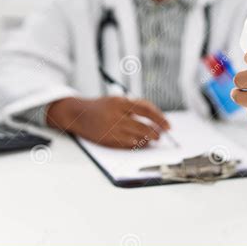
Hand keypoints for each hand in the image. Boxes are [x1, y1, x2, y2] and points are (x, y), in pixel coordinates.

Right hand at [46, 96, 169, 148]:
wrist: (77, 114)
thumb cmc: (101, 106)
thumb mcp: (117, 100)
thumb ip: (135, 106)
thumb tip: (156, 117)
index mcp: (120, 102)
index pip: (146, 110)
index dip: (160, 118)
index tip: (168, 125)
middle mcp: (116, 116)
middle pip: (143, 126)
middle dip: (156, 132)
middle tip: (161, 134)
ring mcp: (111, 129)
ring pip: (137, 137)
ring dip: (148, 140)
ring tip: (153, 139)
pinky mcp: (107, 140)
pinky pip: (128, 145)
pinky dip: (138, 144)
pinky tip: (142, 143)